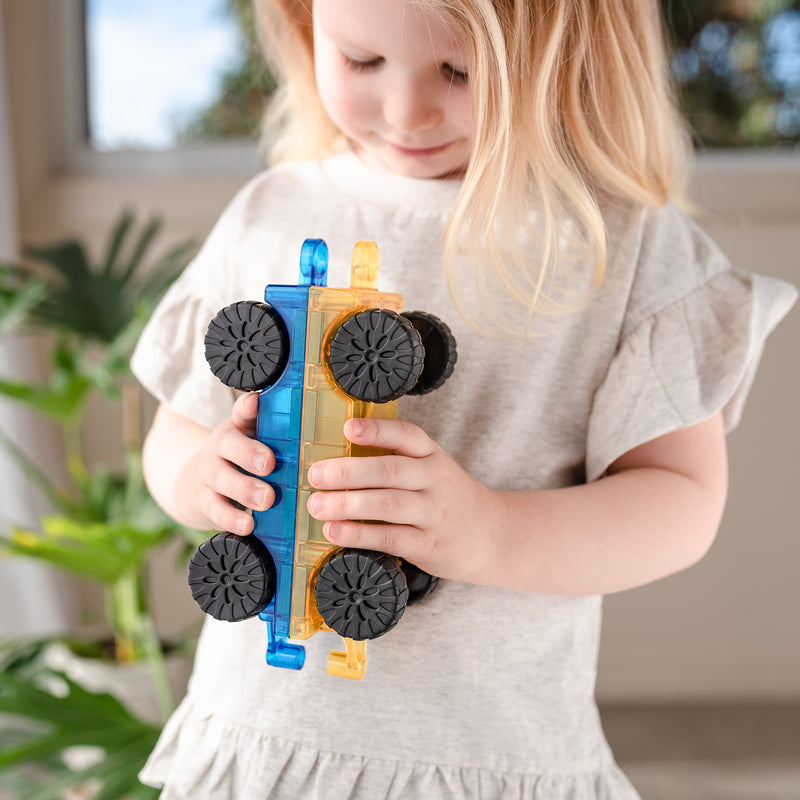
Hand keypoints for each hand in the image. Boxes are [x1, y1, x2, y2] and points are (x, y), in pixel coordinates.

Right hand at [184, 392, 275, 533]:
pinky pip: (215, 509)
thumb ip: (278, 433)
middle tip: (269, 464)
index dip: (248, 407)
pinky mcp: (205, 501)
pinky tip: (247, 525)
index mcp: (237, 427)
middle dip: (248, 453)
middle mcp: (220, 447)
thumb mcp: (257, 442)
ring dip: (243, 488)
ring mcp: (210, 474)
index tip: (255, 403)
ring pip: (221, 478)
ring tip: (265, 500)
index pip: (241, 412)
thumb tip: (305, 419)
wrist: (201, 484)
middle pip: (228, 444)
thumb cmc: (243, 460)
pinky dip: (231, 518)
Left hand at [306, 418, 504, 584]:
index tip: (348, 427)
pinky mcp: (429, 544)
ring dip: (347, 504)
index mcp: (431, 455)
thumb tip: (336, 462)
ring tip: (317, 505)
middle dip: (348, 472)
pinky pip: (391, 537)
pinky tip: (336, 531)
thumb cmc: (448, 499)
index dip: (377, 430)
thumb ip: (395, 462)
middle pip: (390, 470)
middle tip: (315, 475)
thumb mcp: (432, 470)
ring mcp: (434, 513)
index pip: (406, 435)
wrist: (492, 535)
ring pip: (387, 504)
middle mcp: (435, 480)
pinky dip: (360, 535)